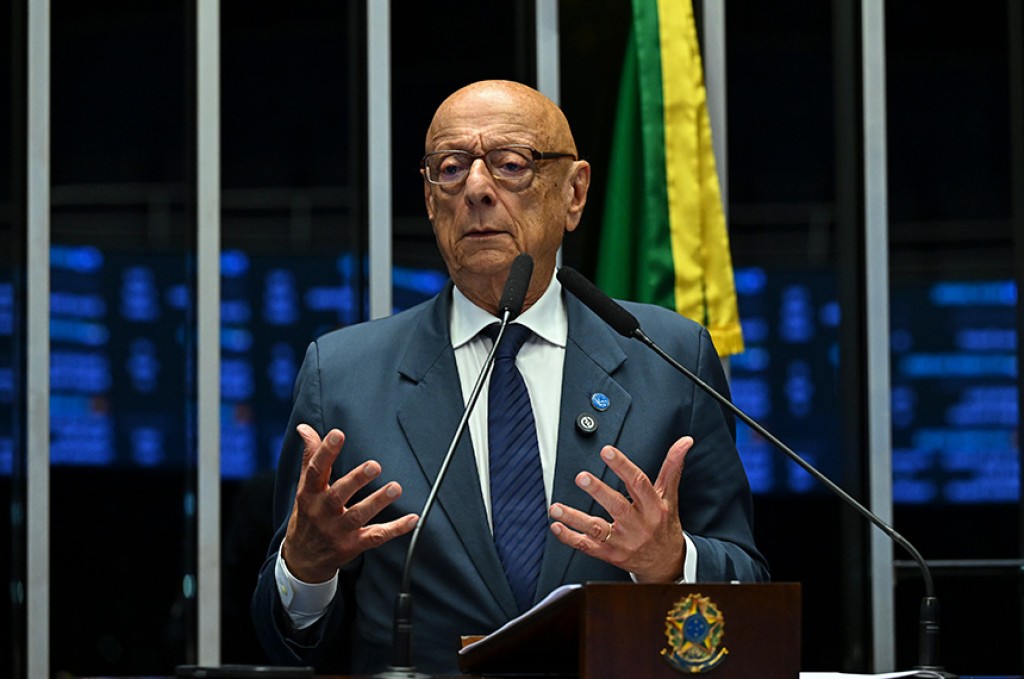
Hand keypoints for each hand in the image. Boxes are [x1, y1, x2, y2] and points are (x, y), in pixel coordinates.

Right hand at [281, 423, 418, 582]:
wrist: (302, 559)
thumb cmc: (308, 515)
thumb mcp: (305, 488)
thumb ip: (310, 457)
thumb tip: (305, 428)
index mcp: (309, 494)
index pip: (315, 470)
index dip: (325, 452)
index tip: (338, 434)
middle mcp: (322, 512)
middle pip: (338, 495)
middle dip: (356, 480)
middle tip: (374, 465)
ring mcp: (337, 531)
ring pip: (358, 516)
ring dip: (377, 502)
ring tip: (395, 488)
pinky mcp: (352, 545)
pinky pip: (375, 537)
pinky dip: (395, 529)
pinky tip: (412, 519)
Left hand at [548, 436, 692, 582]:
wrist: (667, 564)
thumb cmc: (664, 525)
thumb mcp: (670, 496)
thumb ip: (672, 467)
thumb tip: (684, 441)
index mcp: (654, 507)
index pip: (639, 483)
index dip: (623, 466)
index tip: (608, 452)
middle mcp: (639, 525)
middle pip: (617, 507)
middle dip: (598, 492)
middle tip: (582, 477)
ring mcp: (624, 542)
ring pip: (598, 529)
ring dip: (575, 518)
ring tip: (556, 508)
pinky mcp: (611, 555)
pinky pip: (588, 547)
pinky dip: (570, 538)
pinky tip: (557, 526)